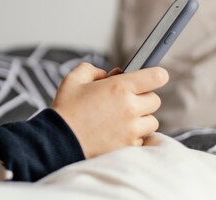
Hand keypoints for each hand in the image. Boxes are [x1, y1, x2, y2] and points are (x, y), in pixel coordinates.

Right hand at [52, 63, 168, 158]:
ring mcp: (131, 129)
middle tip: (124, 100)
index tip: (152, 77)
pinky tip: (116, 132)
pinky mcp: (129, 145)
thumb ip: (93, 70)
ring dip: (141, 118)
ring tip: (121, 118)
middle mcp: (130, 108)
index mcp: (119, 87)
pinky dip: (133, 135)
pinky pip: (142, 138)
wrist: (59, 140)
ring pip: (152, 121)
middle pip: (155, 100)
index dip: (156, 75)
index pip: (156, 76)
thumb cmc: (66, 108)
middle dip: (142, 98)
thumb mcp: (74, 79)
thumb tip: (109, 74)